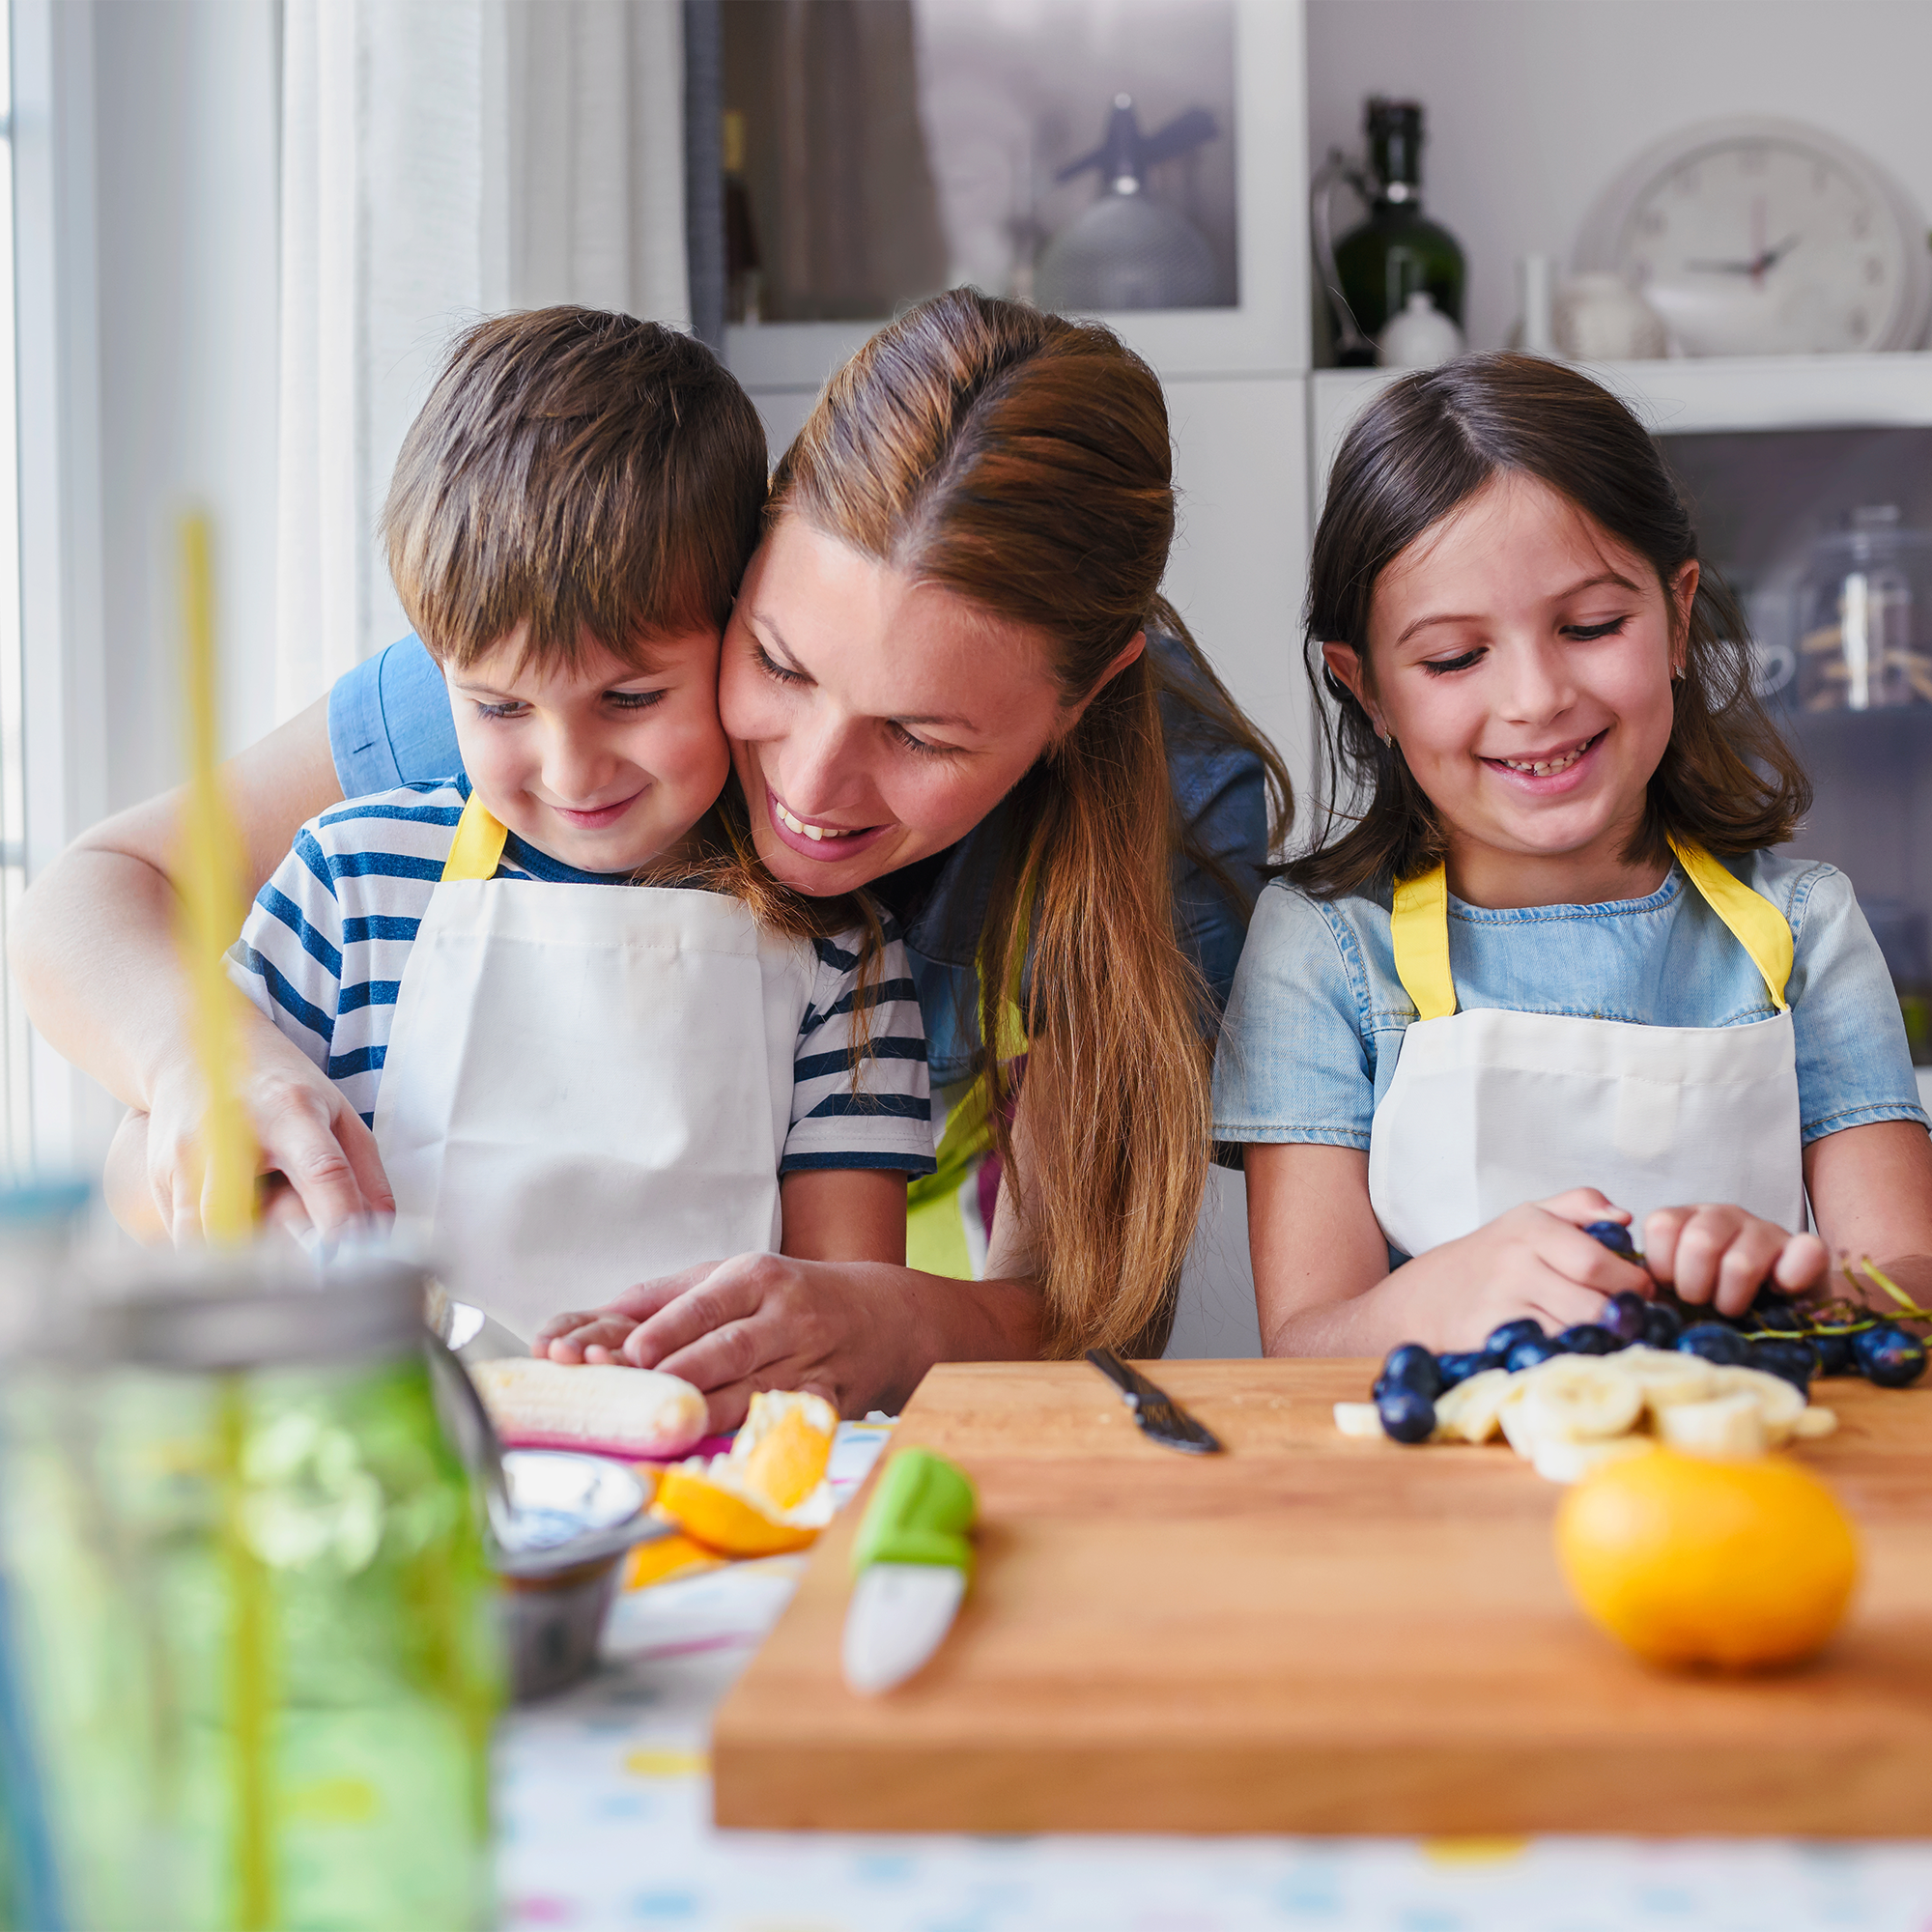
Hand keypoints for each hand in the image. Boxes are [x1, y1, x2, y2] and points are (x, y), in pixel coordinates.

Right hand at [144, 1025, 393, 1243]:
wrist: (192, 1049)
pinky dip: (212, 1252)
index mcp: (293, 1112)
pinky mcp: (160, 1177)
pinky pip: (187, 1239)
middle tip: (309, 1271)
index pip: (321, 1169)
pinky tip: (233, 1238)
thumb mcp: (338, 1113)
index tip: (353, 1255)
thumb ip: (365, 1173)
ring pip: (210, 1237)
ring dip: (240, 1259)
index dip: (338, 1216)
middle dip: (279, 1255)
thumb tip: (381, 1233)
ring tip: (266, 1259)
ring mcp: (190, 1155)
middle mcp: (236, 1132)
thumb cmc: (280, 1090)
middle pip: (251, 1215)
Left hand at [535, 1254, 923, 1431]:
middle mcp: (786, 1315)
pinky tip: (735, 1449)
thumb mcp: (735, 1275)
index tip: (632, 1352)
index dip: (668, 1330)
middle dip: (683, 1370)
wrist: (881, 1316)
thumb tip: (599, 1317)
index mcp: (756, 1277)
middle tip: (640, 1389)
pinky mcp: (829, 1399)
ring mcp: (809, 1360)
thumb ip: (666, 1295)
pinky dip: (765, 1434)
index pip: (706, 1304)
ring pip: (755, 1389)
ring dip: (711, 1409)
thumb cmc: (789, 1295)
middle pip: (729, 1348)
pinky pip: (793, 1419)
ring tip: (671, 1423)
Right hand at [1387, 1188, 1651, 1350]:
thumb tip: (1625, 1218)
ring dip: (1600, 1340)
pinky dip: (1569, 1356)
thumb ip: (1579, 1205)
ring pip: (1576, 1334)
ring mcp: (1502, 1305)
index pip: (1597, 1261)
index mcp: (1530, 1226)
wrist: (1424, 1300)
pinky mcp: (1492, 1341)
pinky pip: (1552, 1354)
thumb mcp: (1528, 1217)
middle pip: (1593, 1304)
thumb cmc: (1491, 1258)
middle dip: (1621, 1318)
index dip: (1630, 1283)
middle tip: (1627, 1321)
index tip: (1640, 1293)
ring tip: (1601, 1336)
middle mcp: (1514, 1263)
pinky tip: (1570, 1349)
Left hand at [1641, 1203, 1825, 1317]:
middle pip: (1700, 1243)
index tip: (1670, 1287)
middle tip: (1704, 1301)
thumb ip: (1639, 1275)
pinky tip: (1779, 1290)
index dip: (1662, 1267)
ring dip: (1733, 1299)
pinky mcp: (1807, 1249)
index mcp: (1686, 1219)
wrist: (1775, 1310)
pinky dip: (1791, 1279)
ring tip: (1733, 1306)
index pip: (1662, 1224)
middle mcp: (1724, 1216)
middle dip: (1696, 1288)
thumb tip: (1622, 1256)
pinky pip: (1805, 1253)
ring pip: (1741, 1263)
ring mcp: (1766, 1229)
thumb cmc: (1708, 1299)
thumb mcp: (1665, 1286)